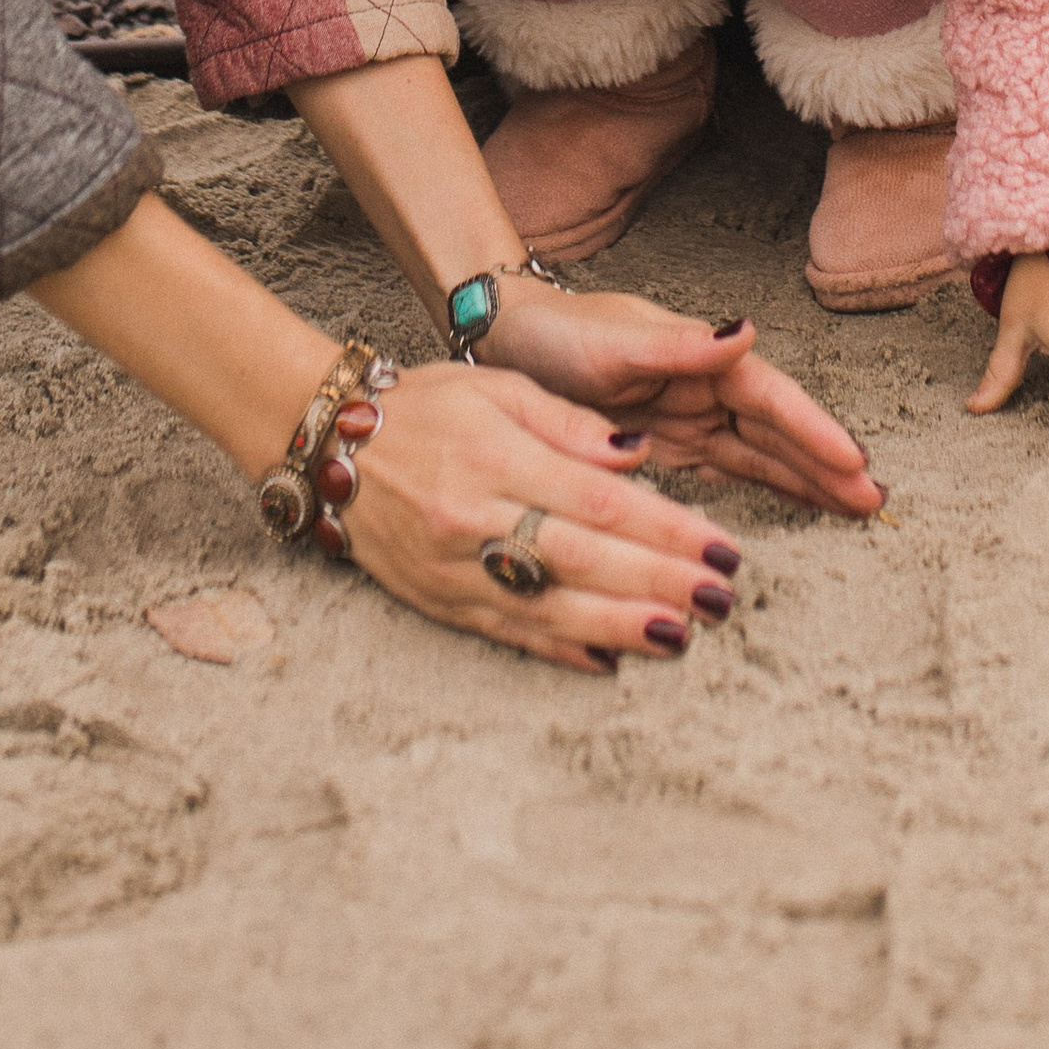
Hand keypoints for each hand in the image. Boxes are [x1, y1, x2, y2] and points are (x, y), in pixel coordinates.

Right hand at [337, 354, 743, 673]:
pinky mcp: (438, 601)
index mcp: (497, 454)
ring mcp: (454, 566)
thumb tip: (637, 456)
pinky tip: (608, 661)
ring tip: (680, 636)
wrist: (327, 443)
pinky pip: (506, 633)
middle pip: (582, 558)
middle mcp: (475, 516)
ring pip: (548, 606)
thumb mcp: (497, 387)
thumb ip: (569, 423)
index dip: (665, 528)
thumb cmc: (424, 405)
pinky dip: (559, 651)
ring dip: (619, 625)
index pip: (599, 500)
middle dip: (658, 581)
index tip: (719, 546)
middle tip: (721, 599)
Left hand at [477, 278, 882, 515]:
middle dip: (825, 464)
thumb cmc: (560, 334)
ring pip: (761, 456)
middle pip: (777, 432)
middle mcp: (705, 388)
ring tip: (854, 510)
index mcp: (701, 358)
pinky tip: (799, 508)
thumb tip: (745, 331)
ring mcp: (691, 419)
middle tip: (874, 502)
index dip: (813, 432)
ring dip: (807, 480)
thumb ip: (679, 344)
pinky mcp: (670, 448)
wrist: (509, 344)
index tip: (853, 463)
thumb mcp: (615, 340)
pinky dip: (767, 489)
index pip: (770, 401)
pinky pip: (729, 472)